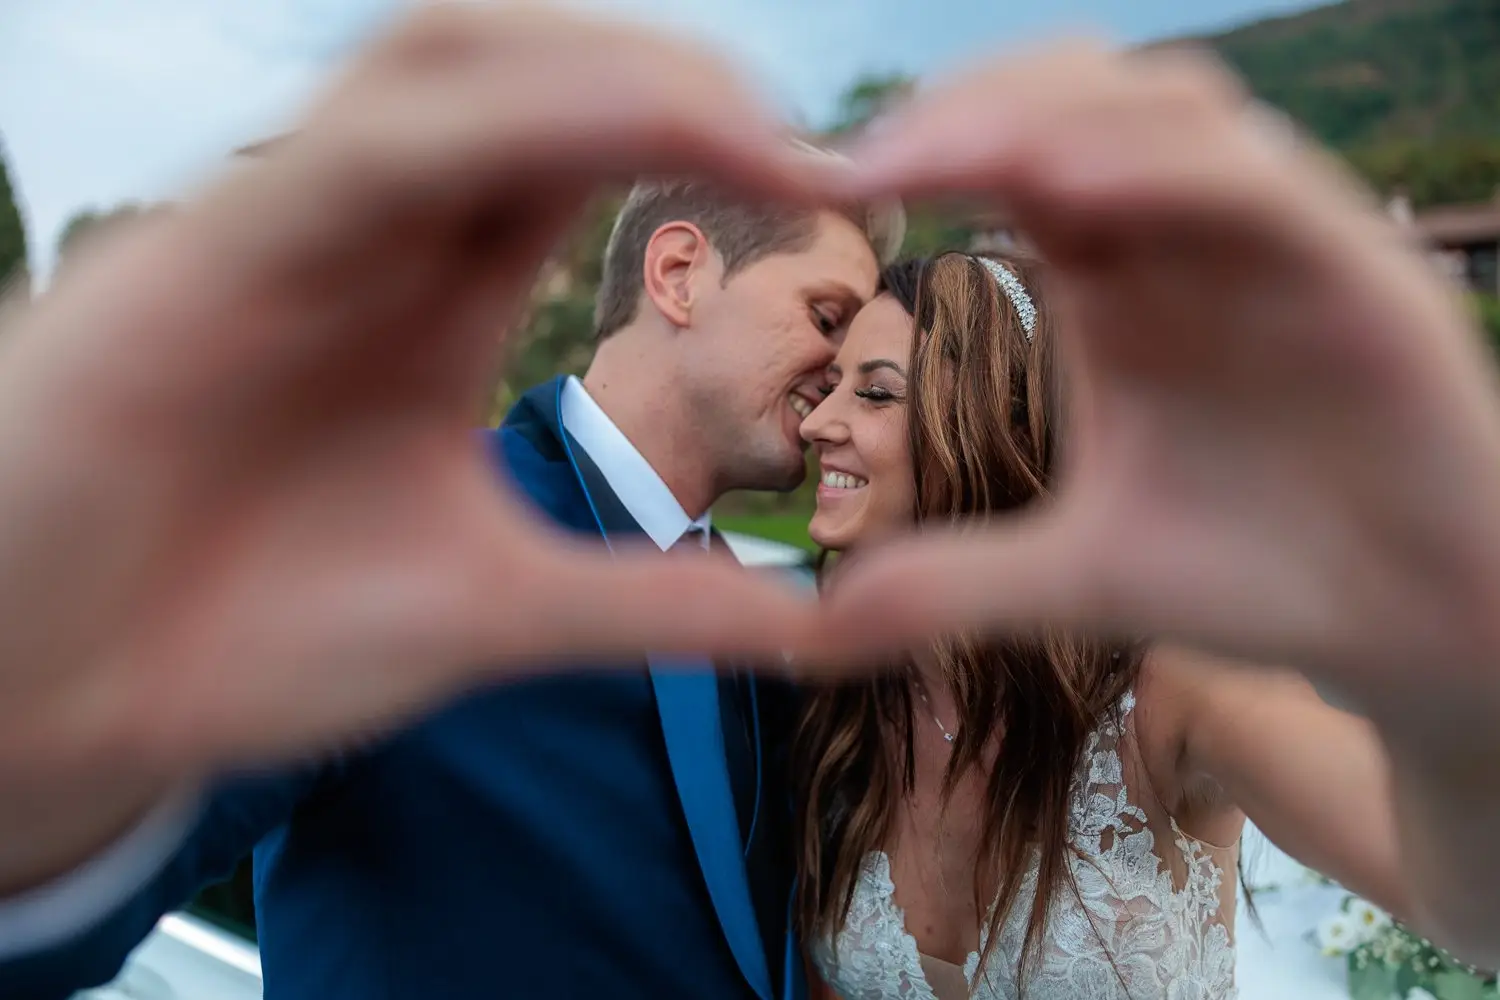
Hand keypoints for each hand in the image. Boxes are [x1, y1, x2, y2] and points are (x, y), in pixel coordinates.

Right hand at [0, 5, 828, 782]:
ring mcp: (282, 228)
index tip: (834, 195)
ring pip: (447, 59)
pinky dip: (500, 121)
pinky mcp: (200, 254)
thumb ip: (643, 603)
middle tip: (799, 152)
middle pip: (527, 65)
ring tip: (742, 130)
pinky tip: (623, 130)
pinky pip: (366, 146)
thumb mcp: (488, 613)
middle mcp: (365, 233)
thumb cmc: (249, 636)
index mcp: (433, 291)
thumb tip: (804, 627)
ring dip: (608, 67)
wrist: (65, 706)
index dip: (710, 140)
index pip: (579, 150)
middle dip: (674, 77)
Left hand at [817, 43, 1499, 717]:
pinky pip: (1251, 181)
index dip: (923, 149)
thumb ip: (954, 582)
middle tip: (865, 162)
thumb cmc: (1253, 575)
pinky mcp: (1352, 267)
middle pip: (1071, 96)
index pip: (1011, 155)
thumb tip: (820, 627)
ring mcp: (1269, 242)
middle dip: (964, 108)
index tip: (829, 186)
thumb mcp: (1078, 576)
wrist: (1407, 629)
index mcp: (1113, 277)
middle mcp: (1185, 238)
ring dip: (1044, 114)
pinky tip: (1070, 186)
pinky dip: (1162, 167)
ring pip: (1161, 105)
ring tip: (940, 155)